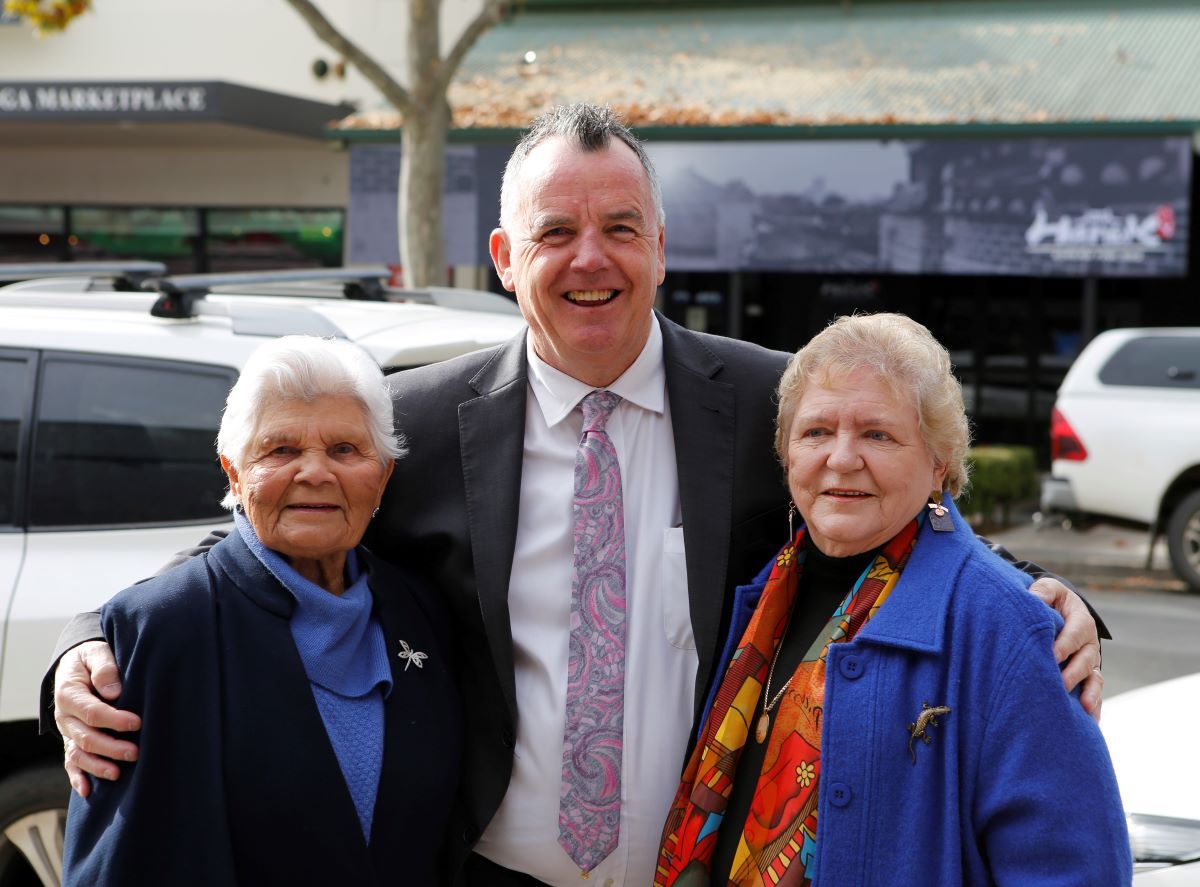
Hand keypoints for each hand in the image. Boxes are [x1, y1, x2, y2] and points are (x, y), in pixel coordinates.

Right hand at [54, 641, 140, 796]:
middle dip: (111, 747)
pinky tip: (87, 791)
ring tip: (117, 774)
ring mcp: (67, 731)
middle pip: (86, 737)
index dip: (114, 720)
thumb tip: (114, 692)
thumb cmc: (91, 658)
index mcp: (69, 694)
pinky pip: (70, 762)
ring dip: (97, 765)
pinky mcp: (71, 740)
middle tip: (135, 752)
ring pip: (78, 753)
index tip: (137, 723)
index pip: (92, 712)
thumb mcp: (96, 653)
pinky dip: (77, 777)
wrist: (76, 665)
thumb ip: (104, 668)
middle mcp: (64, 716)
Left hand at [1029, 578, 1102, 721]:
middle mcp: (1089, 643)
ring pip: (1094, 678)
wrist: (1060, 609)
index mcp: (1080, 620)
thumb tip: (1033, 598)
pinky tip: (1090, 722)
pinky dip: (1094, 706)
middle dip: (1074, 672)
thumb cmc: (1050, 600)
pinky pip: (1094, 692)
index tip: (1052, 655)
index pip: (1074, 632)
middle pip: (1086, 659)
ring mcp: (1090, 661)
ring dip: (1090, 692)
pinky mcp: (1088, 676)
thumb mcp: (1048, 589)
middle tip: (1061, 683)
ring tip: (1082, 706)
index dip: (1065, 644)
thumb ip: (1042, 591)